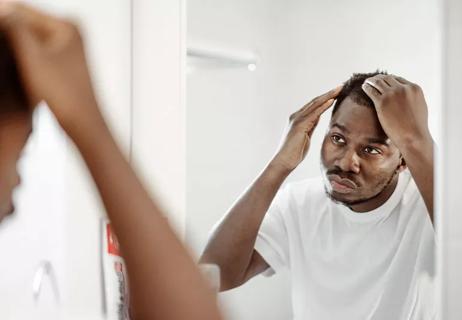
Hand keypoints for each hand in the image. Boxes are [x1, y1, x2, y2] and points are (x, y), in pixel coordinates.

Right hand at [0, 2, 98, 130]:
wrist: (83, 123)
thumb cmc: (63, 95)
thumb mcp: (32, 57)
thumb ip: (15, 28)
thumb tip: (2, 6)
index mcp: (67, 25)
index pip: (21, 10)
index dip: (1, 20)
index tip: (0, 42)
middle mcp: (71, 33)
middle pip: (26, 24)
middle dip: (8, 32)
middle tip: (7, 56)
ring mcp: (69, 47)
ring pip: (29, 39)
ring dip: (14, 45)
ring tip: (13, 63)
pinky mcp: (64, 62)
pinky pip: (36, 51)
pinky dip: (23, 56)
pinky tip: (16, 65)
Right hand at [270, 86, 341, 172]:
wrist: (284, 161)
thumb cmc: (295, 152)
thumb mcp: (306, 135)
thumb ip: (310, 125)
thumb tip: (317, 117)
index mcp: (298, 119)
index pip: (314, 105)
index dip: (326, 98)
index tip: (337, 93)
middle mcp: (296, 116)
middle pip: (315, 101)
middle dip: (329, 93)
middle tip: (341, 86)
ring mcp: (297, 119)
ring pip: (315, 104)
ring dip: (328, 95)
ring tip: (339, 89)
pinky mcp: (299, 125)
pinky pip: (314, 113)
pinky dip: (323, 106)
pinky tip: (331, 100)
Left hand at [361, 74, 431, 148]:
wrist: (413, 137)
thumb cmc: (417, 127)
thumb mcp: (419, 107)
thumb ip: (412, 99)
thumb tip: (408, 98)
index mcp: (414, 88)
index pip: (399, 79)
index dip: (390, 80)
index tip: (384, 82)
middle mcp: (403, 88)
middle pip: (388, 78)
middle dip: (380, 78)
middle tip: (373, 80)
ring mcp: (392, 94)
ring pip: (378, 82)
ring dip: (371, 81)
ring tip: (367, 82)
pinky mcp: (382, 102)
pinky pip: (372, 90)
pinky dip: (367, 87)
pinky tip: (364, 87)